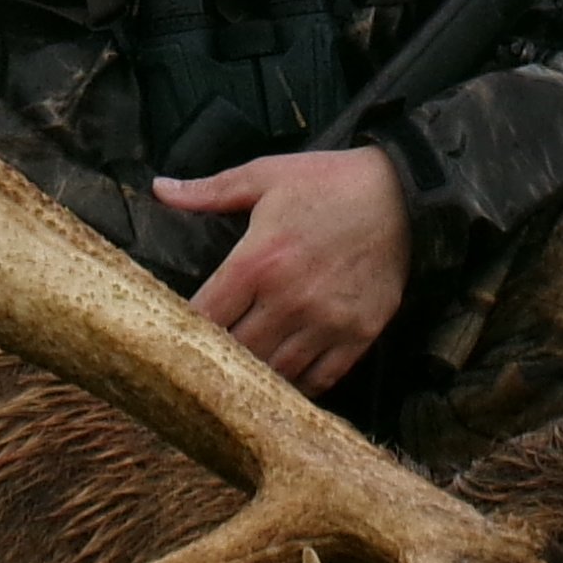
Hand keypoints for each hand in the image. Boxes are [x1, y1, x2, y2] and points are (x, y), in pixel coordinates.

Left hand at [153, 146, 409, 392]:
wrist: (403, 194)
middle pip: (237, 353)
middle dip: (217, 360)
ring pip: (276, 373)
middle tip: (205, 363)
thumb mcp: (266, 175)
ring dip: (256, 377)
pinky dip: (299, 387)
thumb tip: (159, 189)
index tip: (174, 338)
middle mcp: (290, 299)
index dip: (184, 332)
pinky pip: (320, 379)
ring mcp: (327, 322)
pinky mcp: (359, 334)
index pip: (206, 316)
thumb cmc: (329, 182)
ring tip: (240, 377)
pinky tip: (284, 380)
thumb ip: (209, 190)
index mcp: (259, 261)